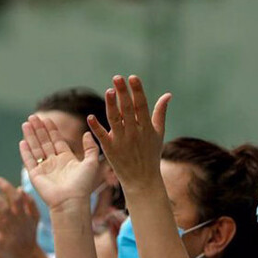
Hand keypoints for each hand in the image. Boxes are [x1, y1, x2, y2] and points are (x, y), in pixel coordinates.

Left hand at [0, 177, 40, 257]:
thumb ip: (30, 203)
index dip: (6, 187)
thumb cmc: (29, 235)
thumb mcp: (34, 218)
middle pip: (2, 206)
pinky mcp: (0, 246)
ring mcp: (7, 235)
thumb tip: (20, 189)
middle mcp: (15, 224)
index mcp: (23, 215)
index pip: (16, 197)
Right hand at [19, 115, 101, 214]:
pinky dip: (25, 151)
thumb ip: (91, 147)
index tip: (47, 118)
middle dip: (39, 129)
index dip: (51, 129)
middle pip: (44, 142)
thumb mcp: (91, 163)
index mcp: (66, 159)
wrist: (71, 201)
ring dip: (31, 136)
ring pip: (35, 148)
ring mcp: (44, 169)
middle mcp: (54, 162)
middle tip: (33, 116)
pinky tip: (22, 141)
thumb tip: (87, 133)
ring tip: (26, 123)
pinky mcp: (36, 175)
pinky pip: (29, 161)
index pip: (57, 140)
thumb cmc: (83, 185)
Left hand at [86, 75, 170, 198]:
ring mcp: (121, 141)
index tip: (133, 77)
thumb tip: (167, 94)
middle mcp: (134, 133)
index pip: (141, 106)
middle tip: (117, 78)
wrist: (142, 180)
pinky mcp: (110, 150)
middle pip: (127, 109)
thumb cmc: (151, 155)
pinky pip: (102, 136)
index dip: (137, 91)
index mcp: (146, 128)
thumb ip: (160, 113)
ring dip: (111, 105)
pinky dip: (96, 127)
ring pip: (115, 120)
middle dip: (123, 93)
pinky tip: (90, 117)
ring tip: (108, 91)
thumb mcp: (158, 134)